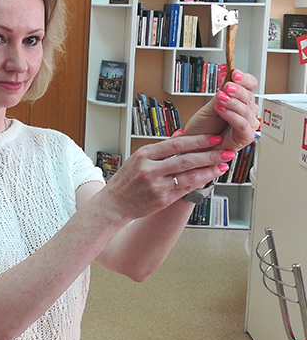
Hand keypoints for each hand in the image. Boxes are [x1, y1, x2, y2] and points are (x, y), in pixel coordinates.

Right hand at [101, 133, 231, 222]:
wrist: (114, 204)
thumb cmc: (125, 181)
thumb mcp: (137, 159)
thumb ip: (160, 148)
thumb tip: (180, 135)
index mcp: (144, 155)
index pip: (176, 144)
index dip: (197, 141)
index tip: (213, 138)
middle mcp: (150, 169)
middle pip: (186, 159)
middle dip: (209, 155)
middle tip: (225, 151)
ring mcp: (157, 185)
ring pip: (189, 175)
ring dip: (209, 170)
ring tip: (222, 166)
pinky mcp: (162, 199)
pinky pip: (185, 189)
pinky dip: (199, 182)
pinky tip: (208, 178)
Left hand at [183, 69, 258, 151]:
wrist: (192, 146)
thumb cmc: (201, 129)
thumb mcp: (209, 106)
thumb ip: (221, 92)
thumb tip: (228, 75)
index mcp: (239, 102)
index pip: (250, 86)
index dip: (244, 79)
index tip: (234, 73)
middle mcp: (246, 113)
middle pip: (250, 97)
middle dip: (238, 90)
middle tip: (227, 87)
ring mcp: (246, 125)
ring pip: (247, 111)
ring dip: (233, 102)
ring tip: (220, 98)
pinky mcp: (244, 138)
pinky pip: (243, 126)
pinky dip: (233, 116)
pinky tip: (222, 110)